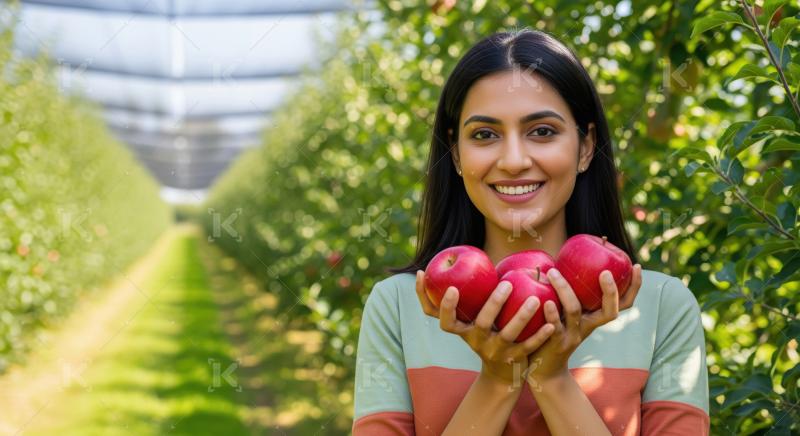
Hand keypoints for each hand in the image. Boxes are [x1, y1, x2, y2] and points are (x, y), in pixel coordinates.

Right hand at [415, 270, 555, 388]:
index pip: (446, 321)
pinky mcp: (514, 359)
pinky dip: (539, 336)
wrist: (501, 374)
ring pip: (507, 334)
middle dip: (494, 303)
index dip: (446, 306)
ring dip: (521, 316)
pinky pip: (527, 346)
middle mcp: (477, 341)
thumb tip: (470, 261)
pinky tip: (550, 324)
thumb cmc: (487, 334)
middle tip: (506, 284)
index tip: (452, 287)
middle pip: (481, 323)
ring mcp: (495, 352)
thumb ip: (474, 296)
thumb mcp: (475, 320)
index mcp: (464, 330)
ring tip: (536, 299)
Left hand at [525, 264, 642, 387]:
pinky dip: (551, 314)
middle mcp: (588, 327)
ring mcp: (573, 336)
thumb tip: (562, 258)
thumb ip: (570, 292)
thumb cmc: (554, 332)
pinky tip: (545, 302)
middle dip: (610, 292)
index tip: (637, 266)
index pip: (623, 304)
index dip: (634, 287)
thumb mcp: (567, 314)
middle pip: (609, 311)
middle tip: (605, 272)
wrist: (543, 370)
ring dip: (564, 289)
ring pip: (574, 311)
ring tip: (552, 271)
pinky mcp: (555, 343)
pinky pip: (555, 327)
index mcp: (595, 317)